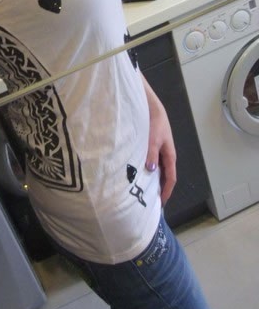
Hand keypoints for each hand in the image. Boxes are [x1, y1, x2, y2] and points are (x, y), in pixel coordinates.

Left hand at [142, 75, 176, 204]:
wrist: (150, 105)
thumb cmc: (154, 122)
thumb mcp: (152, 139)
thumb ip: (151, 154)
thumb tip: (151, 170)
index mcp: (169, 155)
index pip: (171, 178)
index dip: (167, 191)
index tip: (161, 203)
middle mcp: (164, 154)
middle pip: (164, 175)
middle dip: (159, 188)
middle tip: (149, 200)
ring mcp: (157, 150)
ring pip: (156, 169)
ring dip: (151, 179)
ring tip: (142, 190)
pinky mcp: (150, 146)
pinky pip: (150, 161)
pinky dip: (145, 169)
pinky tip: (136, 172)